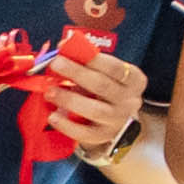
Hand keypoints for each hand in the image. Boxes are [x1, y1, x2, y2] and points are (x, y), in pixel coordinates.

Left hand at [36, 39, 151, 159]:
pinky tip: (53, 117)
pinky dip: (67, 125)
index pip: (115, 67)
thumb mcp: (105, 72)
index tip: (67, 48)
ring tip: (50, 92)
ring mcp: (118, 120)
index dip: (91, 57)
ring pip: (95, 110)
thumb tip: (64, 47)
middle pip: (103, 85)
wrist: (116, 120)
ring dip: (70, 99)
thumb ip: (87, 60)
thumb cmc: (105, 89)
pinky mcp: (104, 137)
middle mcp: (130, 100)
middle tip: (55, 65)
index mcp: (133, 79)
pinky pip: (85, 133)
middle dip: (76, 73)